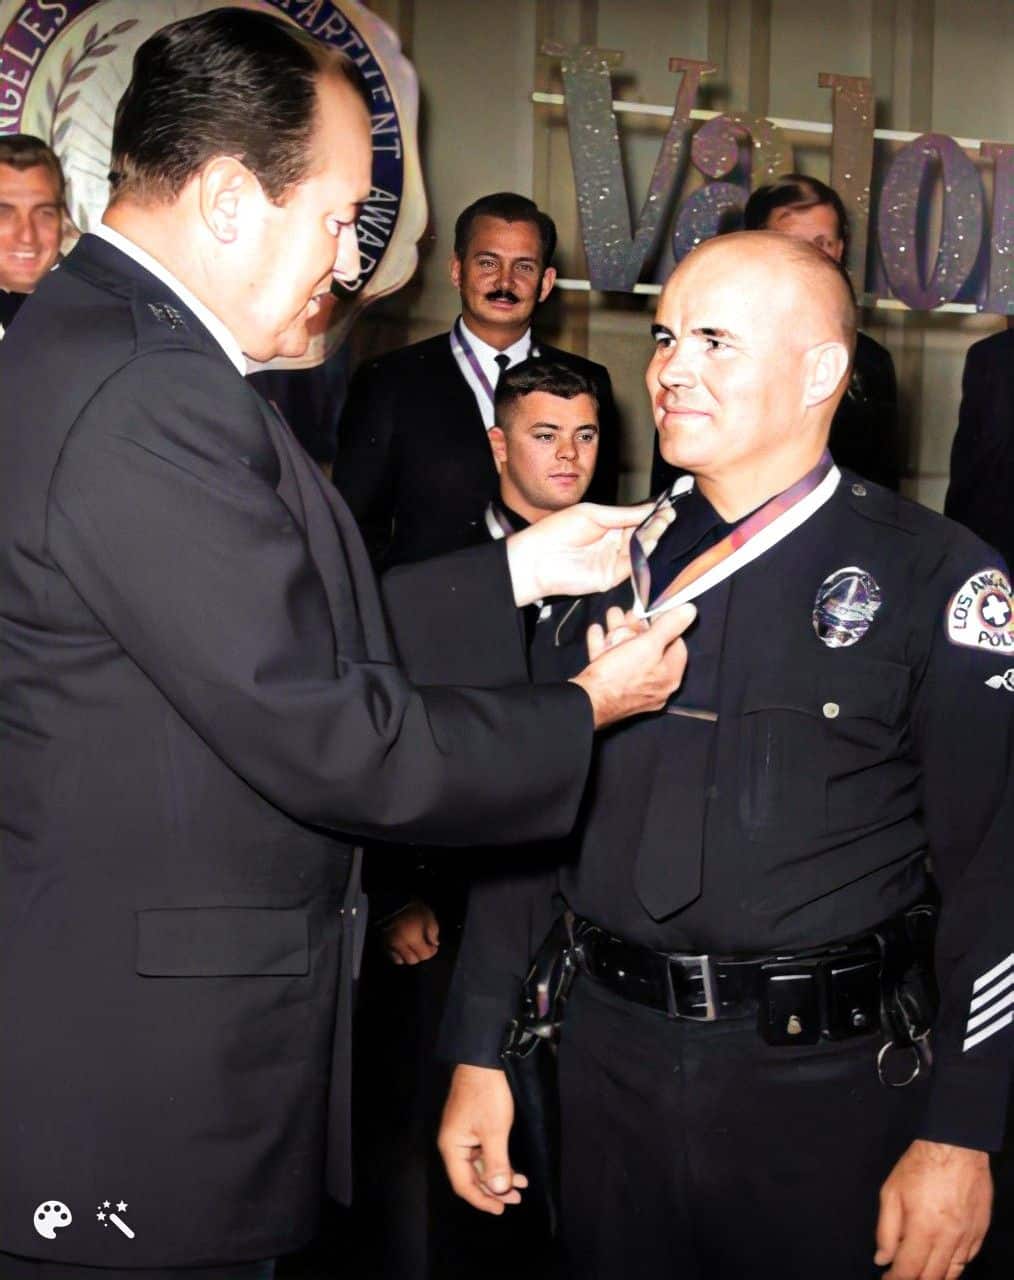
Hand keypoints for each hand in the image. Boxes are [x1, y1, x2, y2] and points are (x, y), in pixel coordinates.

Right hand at [381, 900, 439, 964]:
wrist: (393, 901)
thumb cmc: (412, 908)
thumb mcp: (428, 916)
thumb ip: (433, 932)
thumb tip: (434, 944)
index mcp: (412, 938)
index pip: (424, 955)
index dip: (431, 952)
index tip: (434, 946)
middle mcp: (400, 945)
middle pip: (412, 960)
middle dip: (420, 955)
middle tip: (424, 947)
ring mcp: (390, 945)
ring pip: (400, 961)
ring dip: (408, 957)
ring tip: (413, 948)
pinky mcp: (383, 943)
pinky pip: (391, 956)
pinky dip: (398, 955)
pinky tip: (402, 948)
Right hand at [438, 1064, 526, 1213]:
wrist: (485, 1059)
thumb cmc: (487, 1094)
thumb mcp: (494, 1131)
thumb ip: (496, 1164)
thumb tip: (497, 1191)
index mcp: (452, 1147)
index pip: (463, 1185)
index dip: (482, 1200)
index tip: (502, 1209)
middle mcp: (454, 1143)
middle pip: (471, 1176)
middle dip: (494, 1189)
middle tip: (517, 1198)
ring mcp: (463, 1134)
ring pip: (480, 1164)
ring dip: (499, 1176)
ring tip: (521, 1184)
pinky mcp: (473, 1125)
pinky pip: (484, 1151)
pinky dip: (499, 1161)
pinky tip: (513, 1167)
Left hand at [505, 500, 673, 605]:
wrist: (537, 559)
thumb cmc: (556, 531)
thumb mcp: (592, 514)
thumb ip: (622, 514)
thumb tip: (650, 508)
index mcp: (609, 524)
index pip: (637, 518)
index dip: (652, 514)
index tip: (667, 508)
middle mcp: (614, 543)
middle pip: (643, 534)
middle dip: (656, 526)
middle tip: (667, 518)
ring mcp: (614, 560)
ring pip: (641, 551)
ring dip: (652, 540)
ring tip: (660, 529)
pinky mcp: (612, 577)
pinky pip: (632, 567)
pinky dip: (643, 557)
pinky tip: (650, 545)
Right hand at [571, 601, 695, 728]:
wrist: (587, 702)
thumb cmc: (620, 675)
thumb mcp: (648, 645)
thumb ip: (669, 626)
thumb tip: (690, 611)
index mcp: (669, 676)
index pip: (677, 645)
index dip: (667, 626)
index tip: (654, 614)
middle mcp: (654, 685)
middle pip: (650, 649)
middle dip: (636, 628)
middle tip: (628, 613)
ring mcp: (632, 689)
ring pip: (628, 654)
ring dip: (618, 632)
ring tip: (612, 615)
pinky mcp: (612, 690)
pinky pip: (611, 664)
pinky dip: (603, 646)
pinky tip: (596, 631)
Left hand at [875, 1140, 991, 1279]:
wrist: (956, 1146)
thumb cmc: (919, 1165)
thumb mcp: (891, 1192)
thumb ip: (885, 1230)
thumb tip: (882, 1258)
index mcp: (924, 1229)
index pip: (908, 1270)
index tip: (886, 1279)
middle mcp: (948, 1239)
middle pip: (931, 1277)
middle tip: (901, 1277)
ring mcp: (967, 1237)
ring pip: (952, 1273)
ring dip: (934, 1277)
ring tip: (920, 1274)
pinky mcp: (980, 1231)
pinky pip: (967, 1260)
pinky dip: (953, 1266)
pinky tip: (942, 1263)